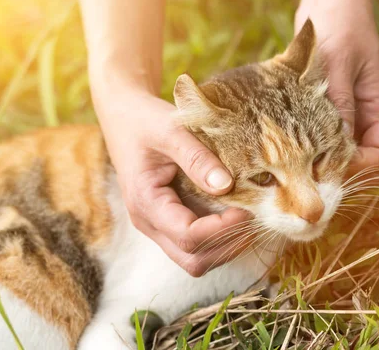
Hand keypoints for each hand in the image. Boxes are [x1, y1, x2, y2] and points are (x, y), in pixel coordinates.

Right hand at [92, 81, 251, 276]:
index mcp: (145, 202)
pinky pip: (198, 243)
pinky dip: (221, 236)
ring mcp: (159, 225)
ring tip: (250, 215)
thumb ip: (197, 158)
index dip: (222, 229)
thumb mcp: (170, 130)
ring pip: (197, 258)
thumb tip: (227, 186)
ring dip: (227, 244)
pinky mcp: (170, 221)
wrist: (124, 118)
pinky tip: (238, 212)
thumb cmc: (144, 121)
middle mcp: (150, 223)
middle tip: (255, 216)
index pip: (188, 236)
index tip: (249, 208)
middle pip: (194, 260)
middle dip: (229, 245)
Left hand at [295, 0, 378, 173]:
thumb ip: (340, 106)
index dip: (361, 168)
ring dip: (320, 158)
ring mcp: (344, 112)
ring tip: (293, 159)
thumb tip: (337, 151)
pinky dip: (308, 143)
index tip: (330, 169)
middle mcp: (363, 114)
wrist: (328, 2)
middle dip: (338, 170)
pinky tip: (287, 140)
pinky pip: (321, 135)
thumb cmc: (339, 28)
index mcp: (378, 106)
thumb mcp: (339, 67)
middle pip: (360, 159)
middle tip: (304, 173)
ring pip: (338, 151)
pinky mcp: (325, 107)